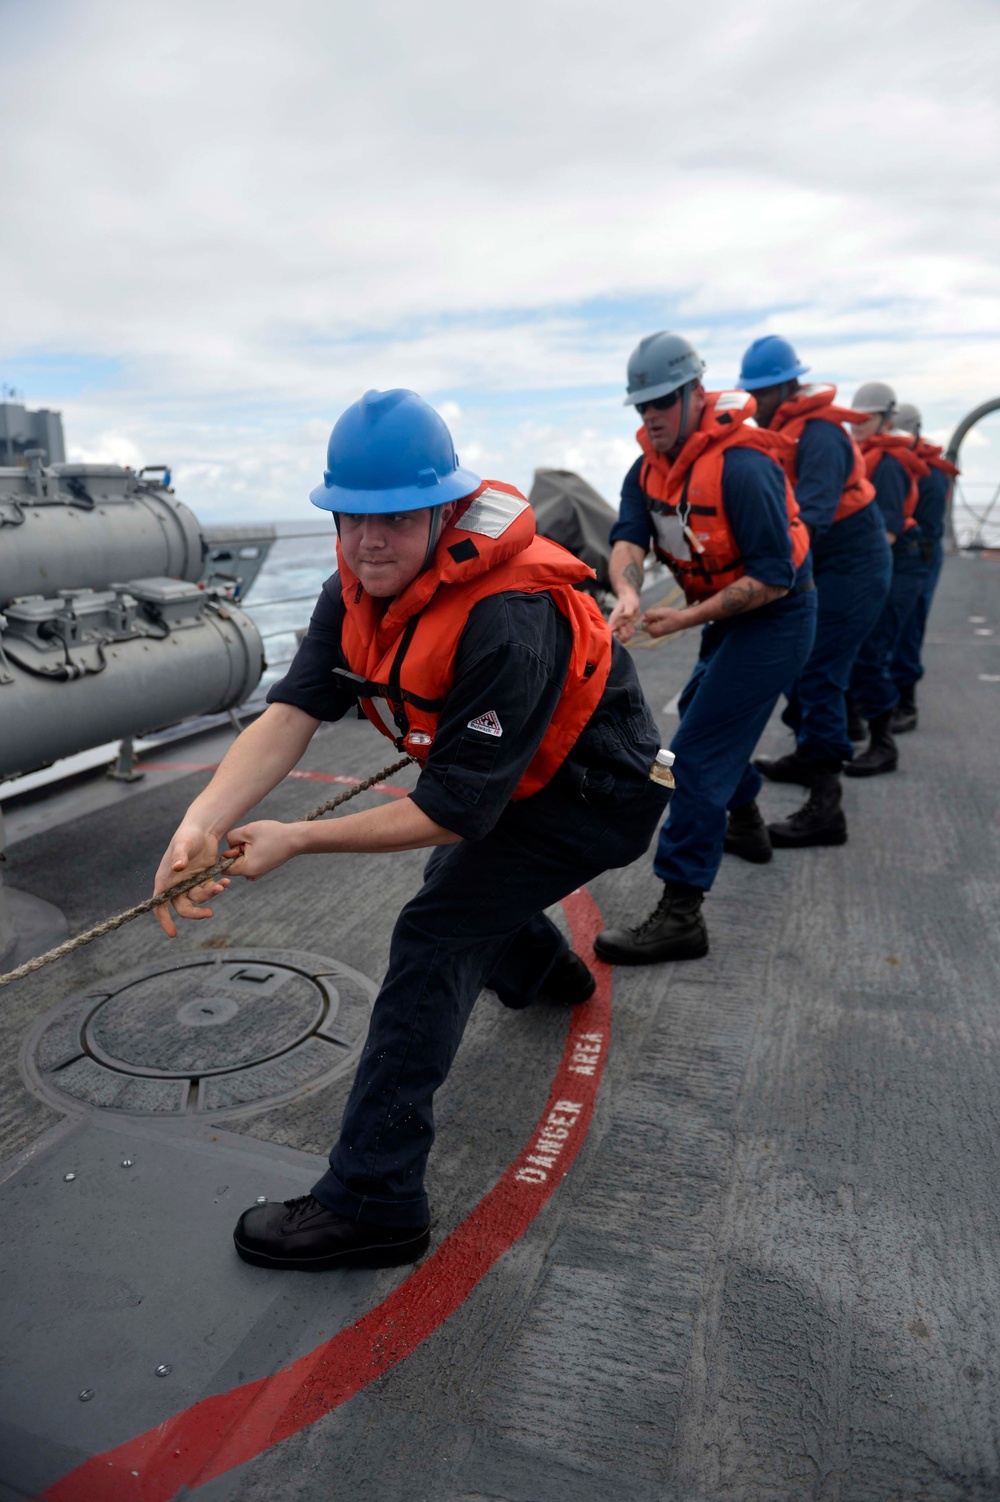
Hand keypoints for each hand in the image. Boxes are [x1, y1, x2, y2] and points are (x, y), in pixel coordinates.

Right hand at [153, 823, 228, 937]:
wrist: (203, 828)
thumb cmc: (188, 835)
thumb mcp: (183, 844)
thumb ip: (179, 856)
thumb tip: (177, 867)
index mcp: (165, 880)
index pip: (159, 905)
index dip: (164, 920)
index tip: (173, 933)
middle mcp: (176, 884)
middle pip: (183, 907)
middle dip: (195, 913)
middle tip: (209, 914)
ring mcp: (190, 882)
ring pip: (199, 899)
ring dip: (210, 895)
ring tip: (222, 886)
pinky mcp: (203, 879)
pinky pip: (210, 890)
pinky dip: (218, 888)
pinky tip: (226, 882)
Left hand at [223, 820, 300, 880]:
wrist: (295, 839)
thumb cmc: (273, 834)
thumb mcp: (247, 831)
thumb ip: (231, 838)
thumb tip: (229, 847)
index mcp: (247, 869)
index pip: (224, 867)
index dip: (227, 854)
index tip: (239, 844)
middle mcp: (251, 875)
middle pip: (233, 864)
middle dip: (237, 850)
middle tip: (252, 841)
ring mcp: (258, 873)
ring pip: (241, 861)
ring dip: (245, 850)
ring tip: (259, 843)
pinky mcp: (262, 869)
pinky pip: (249, 861)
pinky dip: (252, 852)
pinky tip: (262, 846)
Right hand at [608, 590, 641, 642]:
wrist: (630, 600)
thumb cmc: (628, 601)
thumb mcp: (629, 605)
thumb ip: (627, 611)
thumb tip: (623, 616)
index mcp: (613, 621)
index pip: (609, 632)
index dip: (612, 636)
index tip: (620, 632)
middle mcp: (616, 626)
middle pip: (616, 638)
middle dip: (622, 637)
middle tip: (628, 629)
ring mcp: (621, 627)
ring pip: (622, 638)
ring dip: (627, 636)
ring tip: (631, 627)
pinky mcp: (626, 628)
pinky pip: (628, 635)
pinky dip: (630, 633)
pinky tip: (633, 627)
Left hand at [641, 605, 692, 637]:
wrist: (683, 620)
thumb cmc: (672, 616)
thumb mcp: (659, 612)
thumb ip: (649, 614)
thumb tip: (643, 617)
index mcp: (652, 631)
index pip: (642, 623)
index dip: (648, 617)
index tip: (657, 615)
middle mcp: (653, 635)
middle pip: (646, 623)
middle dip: (651, 617)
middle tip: (662, 616)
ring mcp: (656, 634)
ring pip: (651, 623)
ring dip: (655, 618)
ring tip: (664, 617)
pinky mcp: (659, 633)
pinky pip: (655, 624)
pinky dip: (658, 620)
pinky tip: (665, 619)